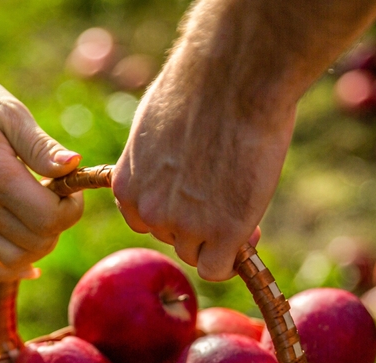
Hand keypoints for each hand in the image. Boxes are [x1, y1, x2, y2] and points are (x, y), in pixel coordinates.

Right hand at [0, 67, 83, 279]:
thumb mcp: (9, 111)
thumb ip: (41, 146)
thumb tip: (74, 166)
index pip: (50, 218)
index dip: (72, 207)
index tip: (69, 185)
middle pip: (38, 241)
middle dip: (59, 222)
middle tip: (54, 195)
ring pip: (16, 259)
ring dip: (40, 244)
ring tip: (39, 214)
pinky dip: (11, 269)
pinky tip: (28, 261)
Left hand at [112, 58, 292, 281]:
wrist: (234, 80)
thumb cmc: (201, 91)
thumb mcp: (156, 129)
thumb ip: (157, 164)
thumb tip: (174, 178)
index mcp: (127, 186)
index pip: (146, 222)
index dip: (175, 212)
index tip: (197, 199)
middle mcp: (149, 211)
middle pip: (174, 238)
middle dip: (199, 223)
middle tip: (227, 193)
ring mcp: (185, 226)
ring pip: (199, 254)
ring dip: (218, 236)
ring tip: (240, 197)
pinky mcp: (222, 233)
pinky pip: (219, 269)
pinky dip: (232, 259)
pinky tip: (247, 233)